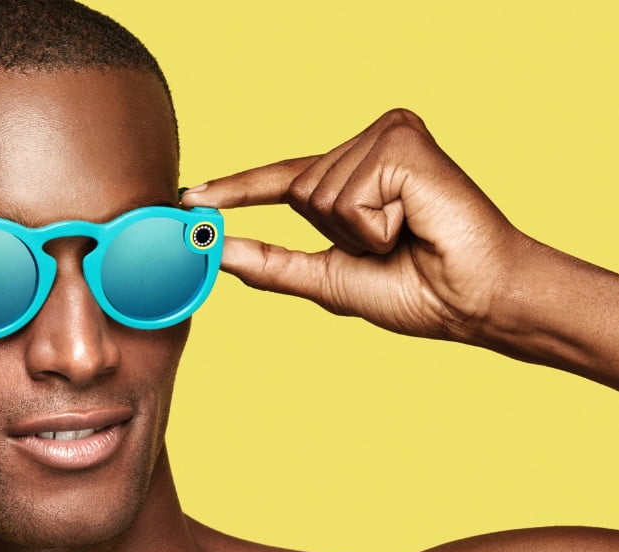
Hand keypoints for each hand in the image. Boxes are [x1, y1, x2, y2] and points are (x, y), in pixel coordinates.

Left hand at [182, 109, 527, 341]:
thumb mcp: (327, 279)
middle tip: (391, 243)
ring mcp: (386, 138)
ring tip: (405, 233)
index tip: (192, 197)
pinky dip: (374, 225)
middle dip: (334, 233)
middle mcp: (369, 146)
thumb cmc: (416, 292)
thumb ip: (272, 264)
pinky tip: (412, 220)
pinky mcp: (403, 141)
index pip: (281, 179)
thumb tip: (217, 249)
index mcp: (353, 176)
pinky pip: (347, 193)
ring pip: (317, 192)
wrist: (473, 301)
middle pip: (297, 189)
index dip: (236, 190)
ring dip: (357, 232)